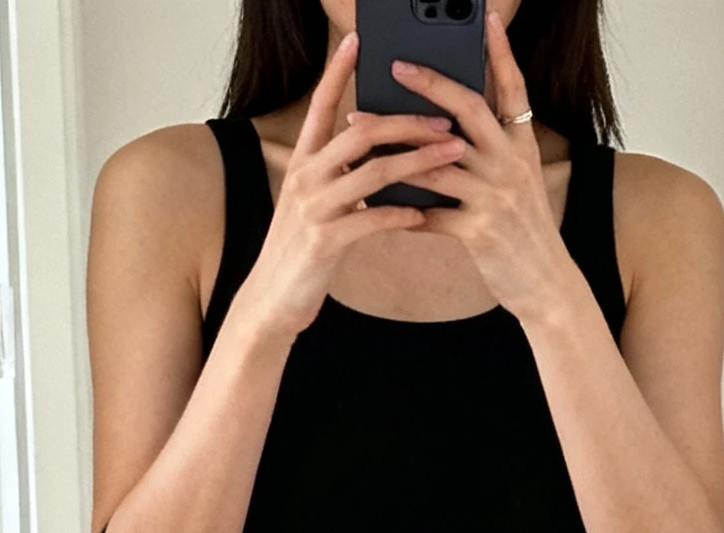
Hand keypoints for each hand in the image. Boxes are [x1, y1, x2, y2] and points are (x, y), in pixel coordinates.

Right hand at [237, 32, 466, 340]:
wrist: (272, 300)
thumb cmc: (302, 252)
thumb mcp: (316, 204)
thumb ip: (340, 176)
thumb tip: (376, 152)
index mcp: (303, 162)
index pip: (321, 105)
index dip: (338, 71)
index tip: (359, 40)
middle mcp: (306, 177)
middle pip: (361, 131)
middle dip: (407, 120)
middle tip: (445, 119)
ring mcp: (314, 208)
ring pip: (374, 172)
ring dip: (419, 161)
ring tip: (451, 155)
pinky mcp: (325, 241)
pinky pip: (372, 220)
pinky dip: (402, 214)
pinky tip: (424, 214)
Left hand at [390, 7, 575, 326]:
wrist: (545, 283)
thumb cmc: (524, 230)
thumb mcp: (520, 179)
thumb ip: (493, 149)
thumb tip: (450, 123)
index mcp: (523, 145)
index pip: (513, 88)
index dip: (499, 52)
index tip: (484, 17)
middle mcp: (511, 164)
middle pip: (469, 110)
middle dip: (431, 84)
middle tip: (397, 65)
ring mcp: (495, 197)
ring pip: (437, 161)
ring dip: (394, 145)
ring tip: (359, 128)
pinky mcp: (479, 232)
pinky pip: (430, 214)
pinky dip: (400, 207)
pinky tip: (373, 198)